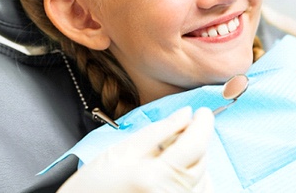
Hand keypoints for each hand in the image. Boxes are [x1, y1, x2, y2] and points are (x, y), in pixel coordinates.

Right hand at [58, 107, 214, 191]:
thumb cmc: (92, 186)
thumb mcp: (122, 150)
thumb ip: (158, 131)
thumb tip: (185, 114)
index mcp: (156, 176)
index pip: (195, 144)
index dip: (203, 124)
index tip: (202, 111)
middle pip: (202, 161)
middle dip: (197, 139)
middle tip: (181, 127)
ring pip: (203, 177)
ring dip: (195, 159)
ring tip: (171, 152)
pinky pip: (197, 192)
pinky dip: (194, 178)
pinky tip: (176, 170)